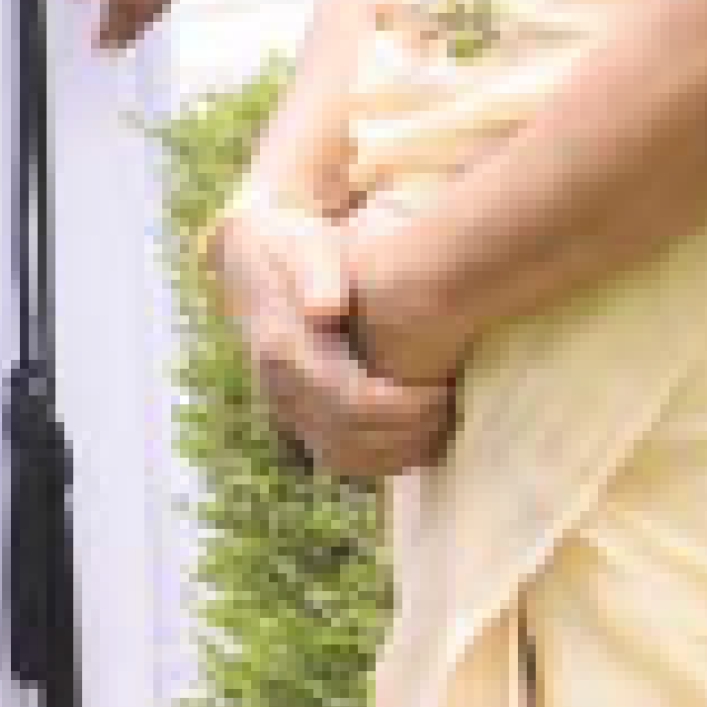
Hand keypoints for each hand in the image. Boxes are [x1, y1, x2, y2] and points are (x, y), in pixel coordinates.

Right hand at [212, 192, 458, 483]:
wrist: (256, 264)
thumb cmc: (295, 251)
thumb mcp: (304, 248)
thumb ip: (316, 274)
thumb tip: (323, 309)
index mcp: (283, 352)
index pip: (349, 402)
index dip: (402, 406)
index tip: (442, 388)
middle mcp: (280, 389)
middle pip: (350, 438)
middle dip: (407, 430)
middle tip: (450, 404)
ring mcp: (288, 409)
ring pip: (345, 457)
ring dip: (398, 451)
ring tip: (440, 422)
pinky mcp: (301, 418)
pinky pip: (343, 458)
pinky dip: (384, 457)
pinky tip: (419, 437)